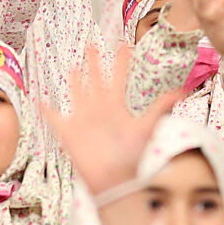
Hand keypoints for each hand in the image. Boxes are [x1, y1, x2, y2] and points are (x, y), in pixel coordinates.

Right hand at [37, 43, 186, 201]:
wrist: (113, 179)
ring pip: (77, 94)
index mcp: (115, 106)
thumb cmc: (130, 156)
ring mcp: (83, 119)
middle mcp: (99, 110)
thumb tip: (183, 92)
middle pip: (96, 80)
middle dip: (95, 63)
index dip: (121, 62)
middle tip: (93, 45)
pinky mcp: (68, 132)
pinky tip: (39, 101)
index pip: (118, 78)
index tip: (124, 45)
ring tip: (74, 67)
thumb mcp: (146, 127)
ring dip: (75, 81)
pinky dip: (46, 110)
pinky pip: (54, 118)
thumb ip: (161, 107)